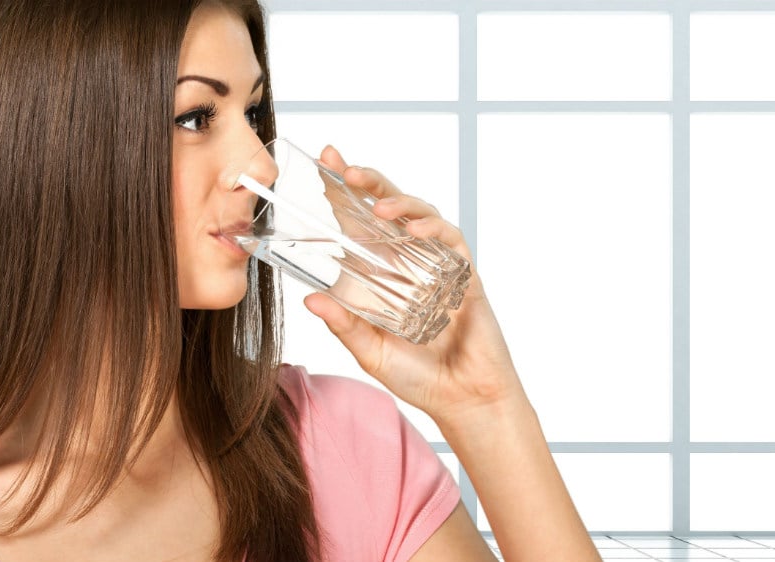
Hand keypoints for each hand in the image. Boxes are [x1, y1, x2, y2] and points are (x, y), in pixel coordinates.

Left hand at [304, 145, 525, 425]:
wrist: (463, 400)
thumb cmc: (417, 376)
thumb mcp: (370, 350)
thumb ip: (344, 325)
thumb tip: (310, 299)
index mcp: (382, 272)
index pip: (359, 222)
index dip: (344, 192)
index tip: (324, 163)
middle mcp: (408, 261)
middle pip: (389, 207)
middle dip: (368, 182)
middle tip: (345, 167)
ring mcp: (438, 264)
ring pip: (421, 214)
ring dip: (400, 202)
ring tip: (378, 205)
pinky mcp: (464, 274)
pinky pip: (451, 241)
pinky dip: (434, 230)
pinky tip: (416, 230)